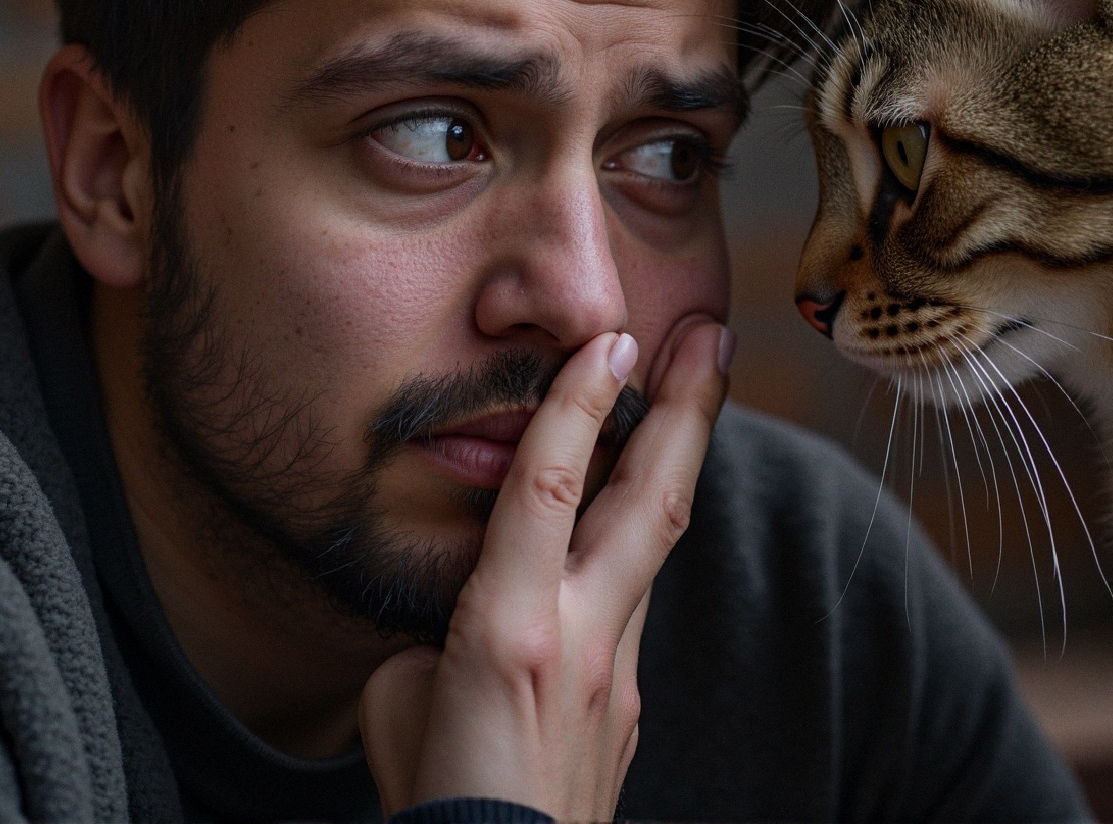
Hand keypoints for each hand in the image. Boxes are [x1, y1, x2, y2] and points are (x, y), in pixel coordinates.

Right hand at [359, 317, 730, 820]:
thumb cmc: (435, 806)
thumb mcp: (401, 703)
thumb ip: (438, 634)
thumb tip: (464, 609)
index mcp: (511, 630)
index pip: (549, 486)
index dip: (578, 403)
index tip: (609, 339)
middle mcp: (582, 637)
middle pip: (652, 500)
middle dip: (688, 408)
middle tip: (710, 334)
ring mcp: (620, 672)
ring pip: (658, 542)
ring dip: (678, 461)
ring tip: (694, 393)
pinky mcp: (632, 704)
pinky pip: (634, 604)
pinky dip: (634, 545)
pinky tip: (628, 517)